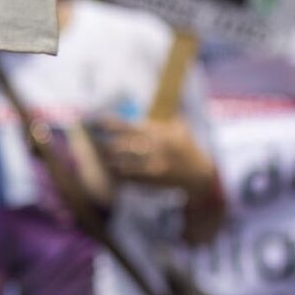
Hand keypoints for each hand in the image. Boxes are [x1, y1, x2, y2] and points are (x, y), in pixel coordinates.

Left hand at [93, 116, 211, 192]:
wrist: (200, 175)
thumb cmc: (187, 148)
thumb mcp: (180, 129)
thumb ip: (160, 121)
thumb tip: (135, 113)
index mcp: (161, 134)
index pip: (130, 127)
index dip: (112, 124)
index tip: (98, 121)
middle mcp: (156, 150)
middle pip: (122, 146)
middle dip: (106, 144)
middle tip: (95, 142)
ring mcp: (153, 167)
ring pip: (122, 163)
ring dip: (110, 160)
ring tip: (102, 156)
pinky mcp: (152, 181)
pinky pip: (128, 177)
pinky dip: (119, 173)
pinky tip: (113, 169)